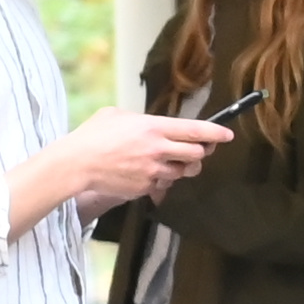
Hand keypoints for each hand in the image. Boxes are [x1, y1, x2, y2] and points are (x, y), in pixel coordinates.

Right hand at [54, 105, 232, 210]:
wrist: (76, 164)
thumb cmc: (93, 136)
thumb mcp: (117, 115)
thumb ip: (142, 120)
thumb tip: (152, 125)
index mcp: (154, 128)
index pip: (196, 131)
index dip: (216, 133)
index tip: (227, 135)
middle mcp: (159, 150)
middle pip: (197, 155)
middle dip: (200, 152)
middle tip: (197, 149)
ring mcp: (153, 172)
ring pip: (182, 172)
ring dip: (179, 167)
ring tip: (162, 160)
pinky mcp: (146, 188)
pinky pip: (162, 185)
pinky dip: (159, 180)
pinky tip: (143, 172)